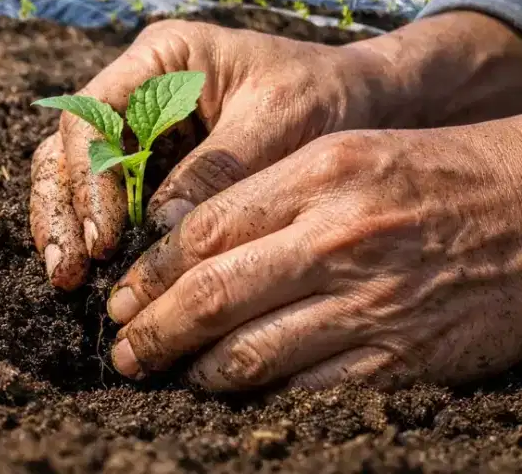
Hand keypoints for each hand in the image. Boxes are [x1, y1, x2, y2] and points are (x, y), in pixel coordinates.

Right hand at [30, 19, 379, 289]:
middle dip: (65, 207)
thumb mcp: (278, 121)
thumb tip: (160, 232)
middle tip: (71, 273)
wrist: (357, 99)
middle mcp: (138, 86)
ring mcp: (141, 123)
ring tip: (69, 281)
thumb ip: (219, 168)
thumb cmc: (320, 95)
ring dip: (68, 225)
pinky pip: (108, 196)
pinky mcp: (154, 160)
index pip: (95, 113)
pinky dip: (95, 232)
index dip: (91, 177)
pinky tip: (94, 275)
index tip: (108, 237)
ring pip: (76, 171)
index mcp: (161, 57)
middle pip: (71, 143)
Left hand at [109, 116, 521, 390]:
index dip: (152, 267)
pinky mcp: (403, 356)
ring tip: (162, 372)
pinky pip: (312, 388)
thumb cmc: (426, 170)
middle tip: (121, 346)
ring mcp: (370, 301)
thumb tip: (188, 237)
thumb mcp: (345, 152)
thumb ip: (270, 190)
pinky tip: (231, 393)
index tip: (122, 291)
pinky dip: (261, 396)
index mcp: (318, 173)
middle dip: (154, 326)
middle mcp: (338, 236)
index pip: (207, 226)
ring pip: (253, 350)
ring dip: (195, 368)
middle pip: (215, 291)